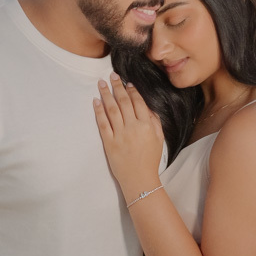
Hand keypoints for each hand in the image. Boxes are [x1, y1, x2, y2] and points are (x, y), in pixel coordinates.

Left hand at [94, 73, 163, 201]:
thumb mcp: (159, 139)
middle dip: (117, 87)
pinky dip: (99, 111)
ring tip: (101, 83)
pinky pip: (103, 123)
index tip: (127, 82)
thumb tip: (147, 107)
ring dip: (106, 94)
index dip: (132, 91)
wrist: (140, 179)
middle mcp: (133, 127)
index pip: (138, 102)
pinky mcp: (109, 142)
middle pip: (123, 102)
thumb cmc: (150, 160)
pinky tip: (96, 101)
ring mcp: (120, 134)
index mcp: (146, 125)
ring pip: (111, 109)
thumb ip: (154, 121)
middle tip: (112, 76)